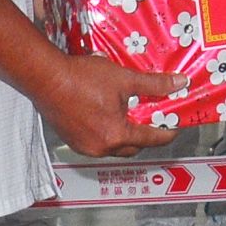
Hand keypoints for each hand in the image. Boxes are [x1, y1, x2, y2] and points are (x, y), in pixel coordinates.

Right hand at [36, 57, 184, 158]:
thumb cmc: (82, 78)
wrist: (46, 78)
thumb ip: (154, 84)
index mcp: (116, 135)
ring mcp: (84, 146)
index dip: (167, 132)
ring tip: (130, 115)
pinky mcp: (72, 140)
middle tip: (154, 120)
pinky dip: (107, 133)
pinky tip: (107, 116)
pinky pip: (97, 142)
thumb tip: (179, 83)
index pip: (151, 139)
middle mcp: (101, 147)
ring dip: (124, 135)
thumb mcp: (124, 78)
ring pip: (113, 146)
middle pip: (132, 147)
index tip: (175, 127)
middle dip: (146, 136)